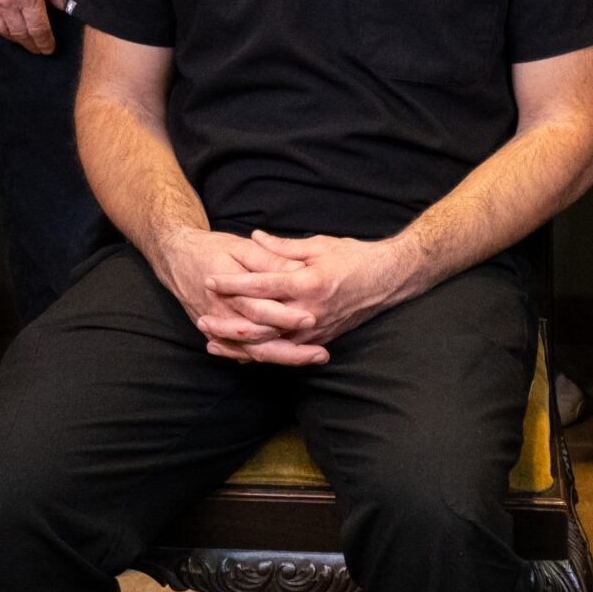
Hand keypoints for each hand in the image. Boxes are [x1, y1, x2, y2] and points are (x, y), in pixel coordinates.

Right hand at [0, 0, 66, 54]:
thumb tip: (62, 6)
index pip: (39, 29)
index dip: (45, 42)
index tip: (49, 48)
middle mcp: (7, 3)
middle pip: (21, 34)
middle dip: (31, 45)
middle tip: (38, 49)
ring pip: (2, 31)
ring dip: (14, 39)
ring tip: (23, 41)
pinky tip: (3, 28)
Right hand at [151, 226, 311, 361]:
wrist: (176, 258)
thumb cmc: (211, 250)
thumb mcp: (241, 247)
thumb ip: (269, 261)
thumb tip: (298, 271)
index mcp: (230, 292)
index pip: (262, 310)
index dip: (287, 316)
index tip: (312, 319)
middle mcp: (222, 315)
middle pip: (260, 339)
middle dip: (291, 349)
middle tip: (321, 353)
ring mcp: (218, 328)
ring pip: (252, 351)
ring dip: (283, 358)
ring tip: (313, 358)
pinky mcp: (217, 334)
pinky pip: (241, 352)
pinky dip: (264, 358)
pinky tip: (289, 360)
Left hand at [201, 229, 418, 361]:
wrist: (391, 279)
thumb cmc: (357, 257)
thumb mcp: (320, 245)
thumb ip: (283, 247)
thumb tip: (254, 238)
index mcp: (309, 282)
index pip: (262, 286)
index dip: (233, 283)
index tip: (210, 278)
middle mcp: (310, 311)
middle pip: (259, 323)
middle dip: (227, 322)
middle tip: (201, 318)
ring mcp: (316, 330)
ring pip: (269, 345)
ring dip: (238, 344)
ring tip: (212, 341)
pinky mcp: (320, 340)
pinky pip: (285, 352)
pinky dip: (261, 353)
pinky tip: (241, 353)